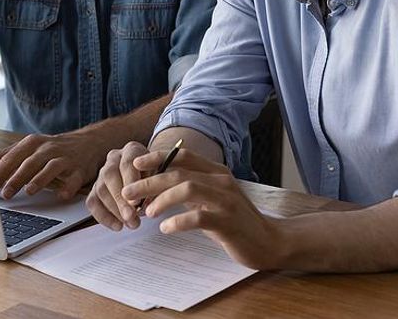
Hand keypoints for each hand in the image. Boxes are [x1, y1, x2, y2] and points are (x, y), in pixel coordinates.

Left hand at [0, 129, 107, 199]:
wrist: (90, 142)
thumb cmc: (53, 149)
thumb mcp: (29, 149)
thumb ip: (5, 157)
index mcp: (32, 143)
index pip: (12, 157)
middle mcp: (48, 148)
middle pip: (30, 162)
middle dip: (16, 177)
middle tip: (5, 193)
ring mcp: (65, 158)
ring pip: (51, 168)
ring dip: (39, 180)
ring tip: (29, 192)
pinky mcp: (80, 169)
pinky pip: (75, 178)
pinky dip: (69, 187)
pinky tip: (61, 195)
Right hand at [85, 141, 149, 229]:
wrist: (150, 172)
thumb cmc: (157, 173)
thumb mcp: (162, 173)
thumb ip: (155, 184)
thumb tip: (146, 204)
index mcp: (131, 150)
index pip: (127, 163)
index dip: (130, 182)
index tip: (137, 201)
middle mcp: (114, 158)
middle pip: (110, 176)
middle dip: (121, 200)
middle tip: (132, 217)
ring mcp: (102, 172)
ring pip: (101, 190)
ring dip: (115, 210)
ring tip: (131, 224)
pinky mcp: (95, 188)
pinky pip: (93, 202)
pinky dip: (104, 216)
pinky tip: (117, 226)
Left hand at [120, 148, 283, 269]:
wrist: (269, 241)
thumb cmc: (235, 221)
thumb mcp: (212, 200)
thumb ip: (191, 190)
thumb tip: (158, 186)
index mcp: (216, 172)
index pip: (182, 156)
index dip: (157, 157)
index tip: (135, 164)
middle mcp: (221, 181)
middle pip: (178, 173)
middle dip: (149, 182)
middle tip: (128, 194)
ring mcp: (226, 200)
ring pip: (187, 188)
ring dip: (161, 200)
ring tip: (147, 213)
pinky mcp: (228, 221)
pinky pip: (198, 216)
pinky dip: (178, 221)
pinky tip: (166, 229)